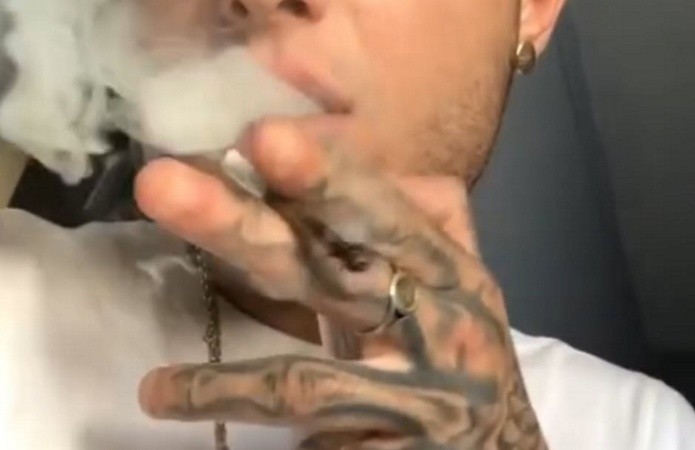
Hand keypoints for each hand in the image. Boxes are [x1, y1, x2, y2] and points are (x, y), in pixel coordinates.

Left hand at [134, 123, 546, 448]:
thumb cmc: (468, 355)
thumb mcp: (461, 282)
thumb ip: (422, 218)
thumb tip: (361, 159)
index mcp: (451, 272)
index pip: (382, 215)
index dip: (325, 178)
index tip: (260, 138)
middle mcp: (439, 328)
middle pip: (332, 274)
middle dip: (247, 229)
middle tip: (163, 186)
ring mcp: (417, 399)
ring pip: (311, 382)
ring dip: (228, 381)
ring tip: (157, 386)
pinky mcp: (391, 447)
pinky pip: (312, 438)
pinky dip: (244, 420)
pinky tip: (176, 403)